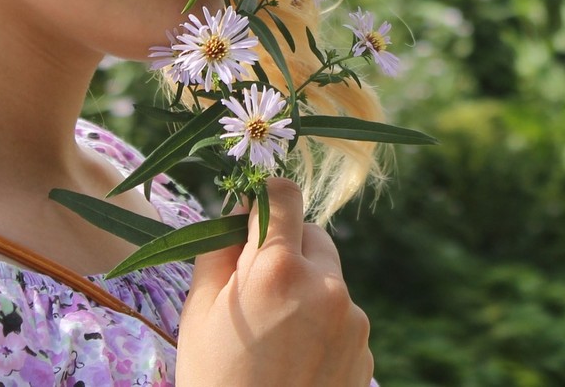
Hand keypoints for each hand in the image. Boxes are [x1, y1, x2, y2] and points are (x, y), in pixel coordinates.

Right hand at [176, 178, 372, 386]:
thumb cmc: (215, 380)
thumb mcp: (199, 313)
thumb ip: (219, 250)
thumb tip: (238, 208)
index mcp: (277, 269)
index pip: (282, 195)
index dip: (264, 198)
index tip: (250, 214)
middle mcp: (325, 286)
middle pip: (311, 234)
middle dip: (285, 246)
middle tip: (254, 284)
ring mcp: (352, 319)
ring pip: (328, 277)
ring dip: (305, 287)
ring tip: (272, 335)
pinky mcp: (365, 349)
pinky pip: (342, 315)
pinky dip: (321, 323)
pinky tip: (294, 358)